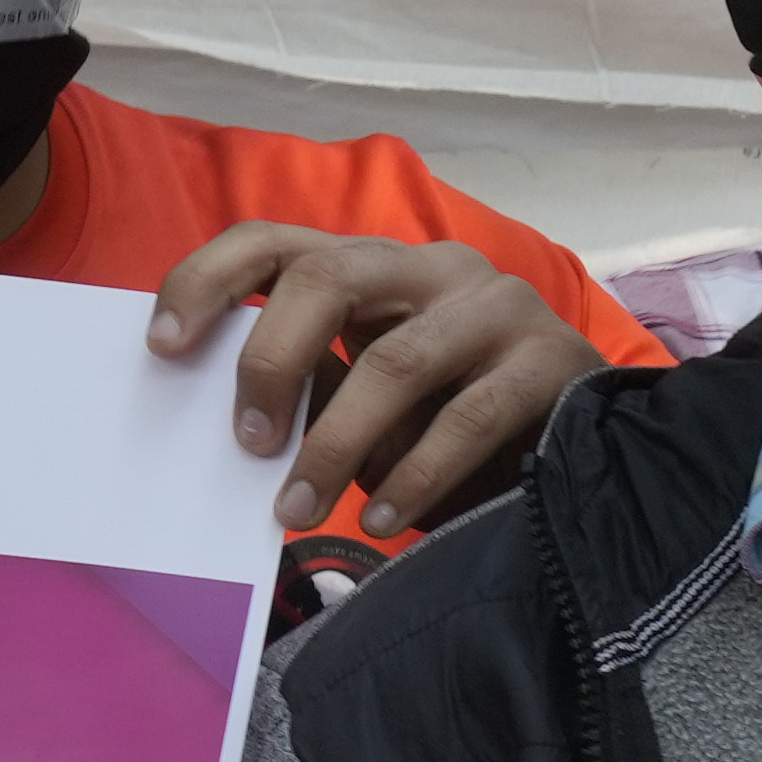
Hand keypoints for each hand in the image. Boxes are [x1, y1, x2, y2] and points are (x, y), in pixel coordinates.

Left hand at [151, 225, 605, 539]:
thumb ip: (318, 389)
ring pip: (395, 360)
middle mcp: (438, 267)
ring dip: (335, 444)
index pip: (276, 241)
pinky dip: (415, 475)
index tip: (162, 346)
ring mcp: (501, 306)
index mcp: (380, 266)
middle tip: (245, 442)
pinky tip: (386, 519)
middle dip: (271, 362)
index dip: (209, 281)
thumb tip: (239, 422)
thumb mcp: (374, 402)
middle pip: (328, 277)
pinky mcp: (553, 359)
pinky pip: (467, 417)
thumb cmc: (461, 431)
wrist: (600, 450)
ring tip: (299, 509)